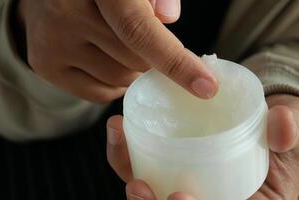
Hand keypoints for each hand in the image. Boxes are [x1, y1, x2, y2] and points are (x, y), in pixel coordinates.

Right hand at [18, 0, 217, 102]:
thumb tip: (168, 18)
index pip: (139, 29)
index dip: (175, 61)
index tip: (207, 87)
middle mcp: (66, 13)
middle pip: (135, 61)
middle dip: (152, 59)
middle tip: (148, 46)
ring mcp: (52, 42)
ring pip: (119, 80)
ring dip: (133, 72)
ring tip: (123, 51)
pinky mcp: (44, 64)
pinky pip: (98, 93)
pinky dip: (114, 85)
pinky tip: (108, 63)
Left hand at [106, 94, 298, 199]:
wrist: (257, 123)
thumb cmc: (273, 140)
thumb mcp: (284, 142)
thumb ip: (285, 135)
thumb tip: (281, 122)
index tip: (178, 198)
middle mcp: (200, 197)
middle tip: (137, 188)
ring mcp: (178, 180)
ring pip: (147, 192)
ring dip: (127, 175)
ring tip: (120, 146)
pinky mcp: (163, 161)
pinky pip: (138, 164)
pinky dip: (123, 153)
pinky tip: (118, 130)